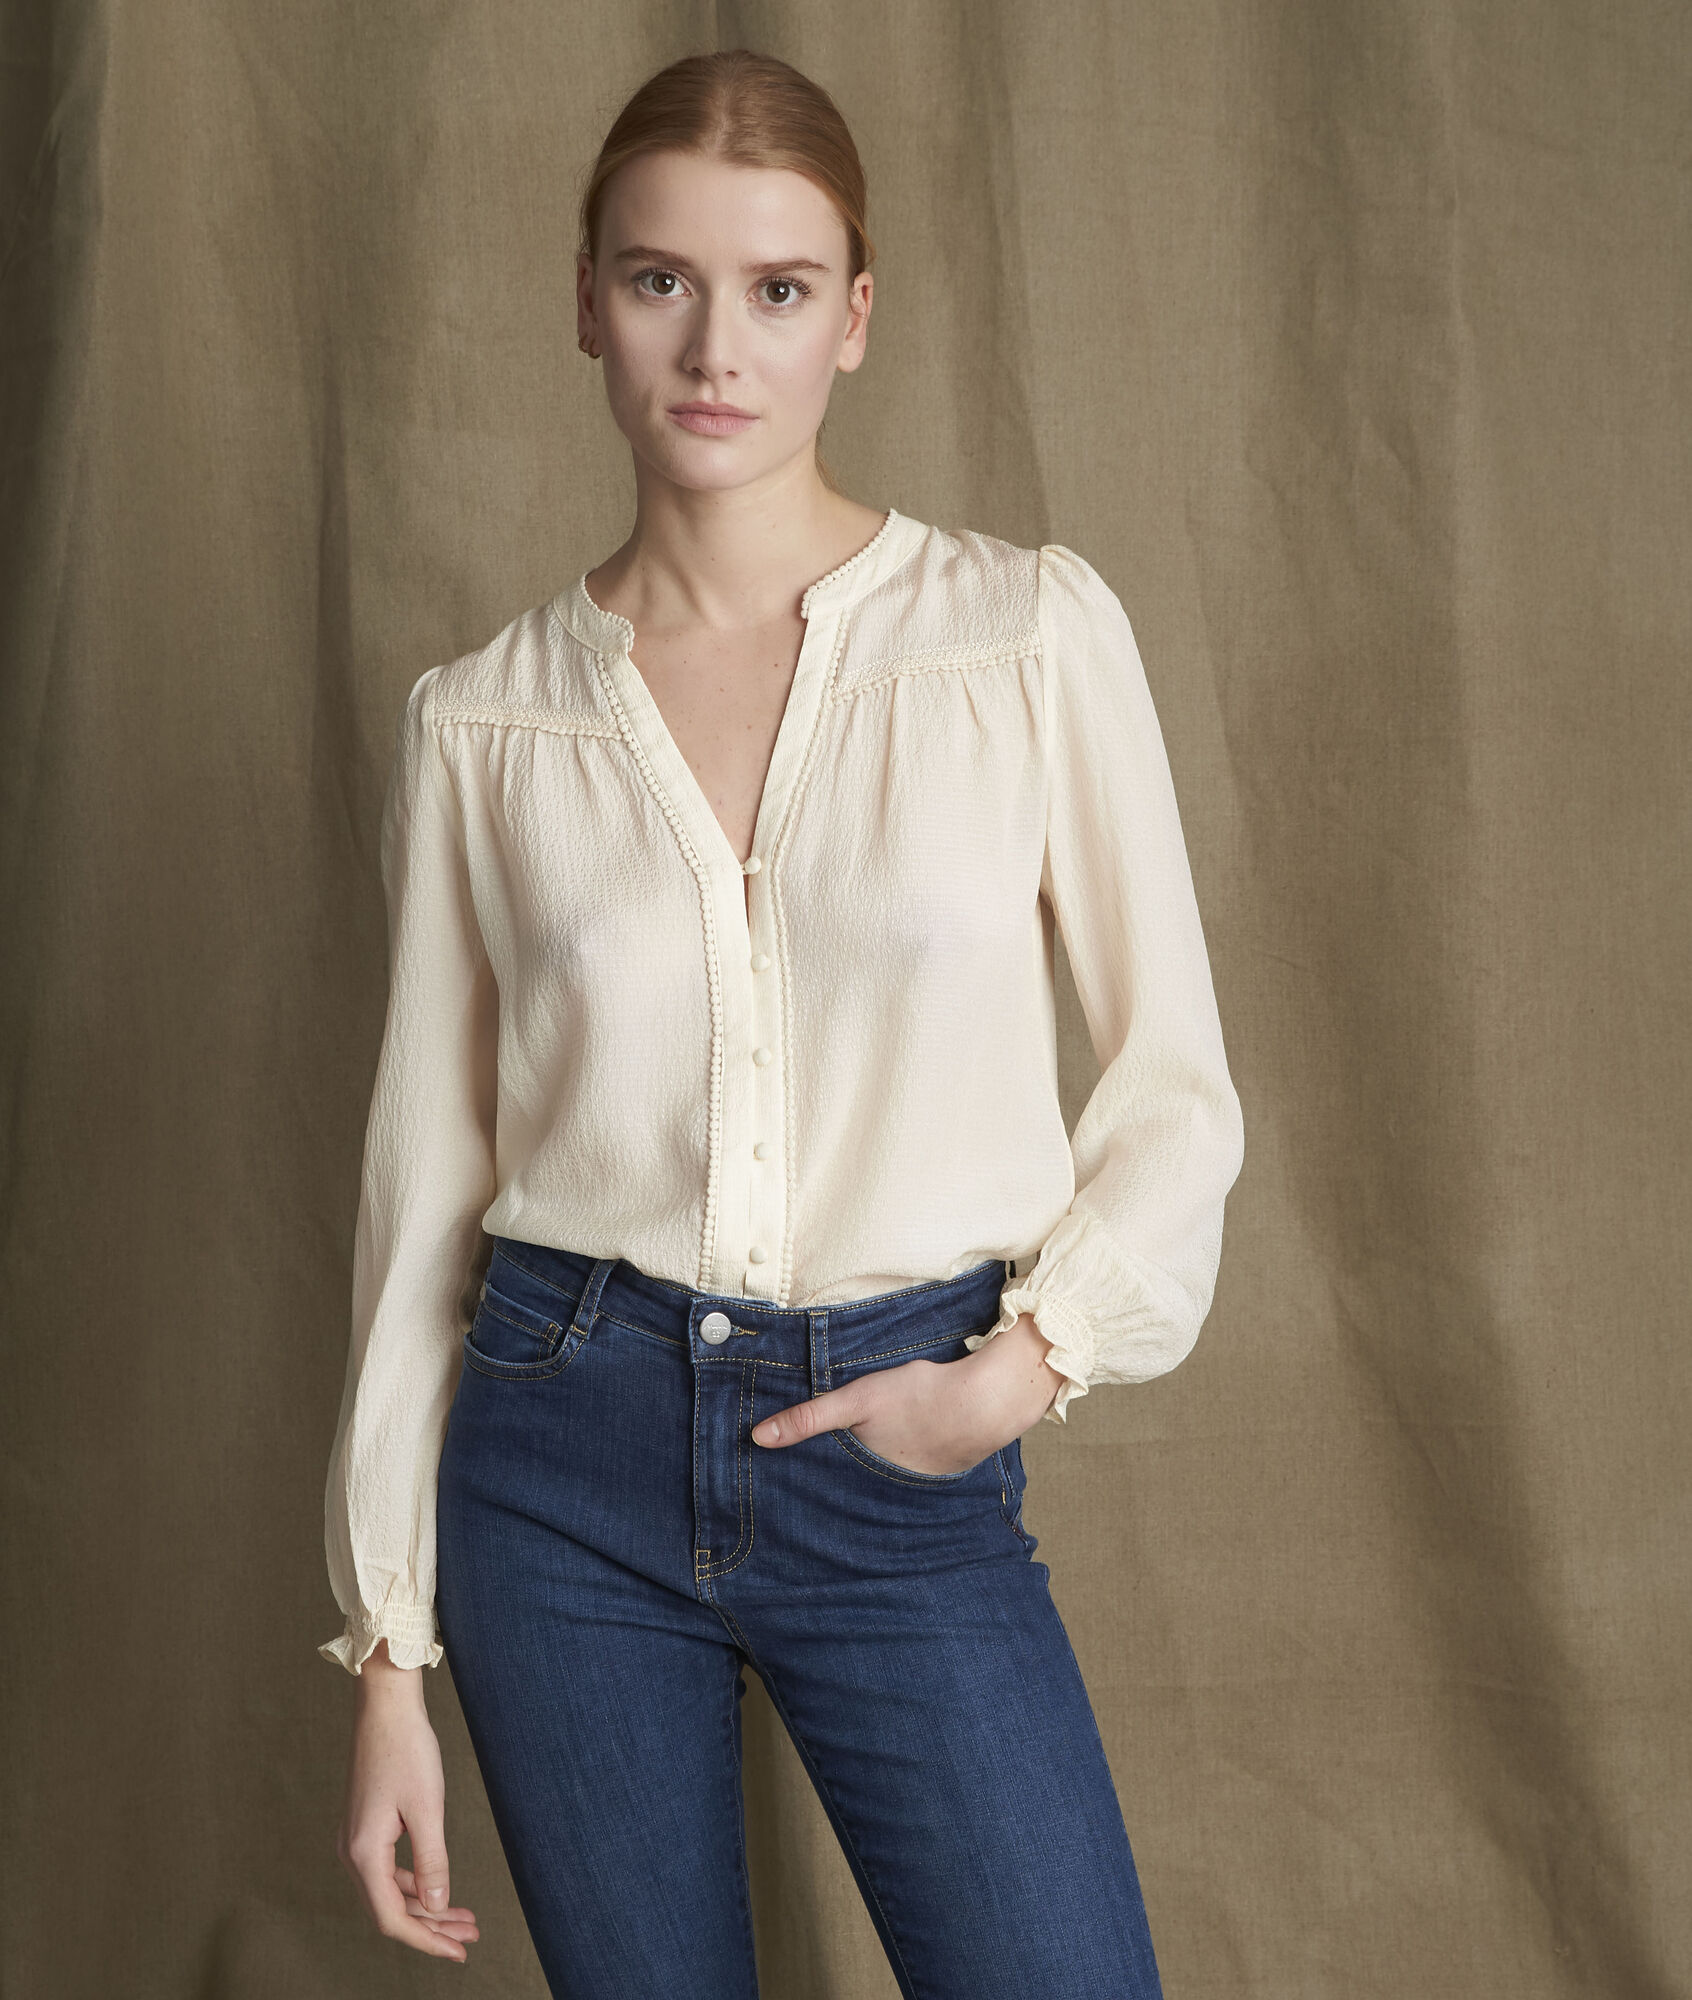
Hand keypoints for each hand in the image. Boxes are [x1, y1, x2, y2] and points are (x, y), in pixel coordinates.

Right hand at [336, 1642, 479, 1962]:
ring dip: (426, 1906)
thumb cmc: (408, 1750)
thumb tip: (437, 1905)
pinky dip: (415, 1883)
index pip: (393, 1918)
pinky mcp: (365, 1828)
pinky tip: (440, 1888)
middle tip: (470, 1936)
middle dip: (432, 1927)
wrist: (386, 1707)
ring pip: (390, 1891)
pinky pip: (388, 1871)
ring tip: (465, 1916)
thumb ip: (431, 1861)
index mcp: (363, 1852)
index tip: (459, 1951)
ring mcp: (356, 1840)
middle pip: (391, 1910)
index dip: (427, 1940)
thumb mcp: (427, 1808)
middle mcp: (352, 1852)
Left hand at [751, 1313, 1063, 1474]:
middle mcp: (886, 1494)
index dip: (801, 1488)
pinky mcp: (936, 1475)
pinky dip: (891, 1472)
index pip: (821, 1492)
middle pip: (847, 1494)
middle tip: (801, 1484)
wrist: (986, 1402)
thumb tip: (756, 1437)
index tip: (776, 1490)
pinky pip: (903, 1479)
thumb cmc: (918, 1398)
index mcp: (862, 1479)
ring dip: (861, 1483)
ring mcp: (914, 1488)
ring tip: (840, 1473)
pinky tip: (888, 1457)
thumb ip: (808, 1418)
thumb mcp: (857, 1400)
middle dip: (828, 1490)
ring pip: (875, 1488)